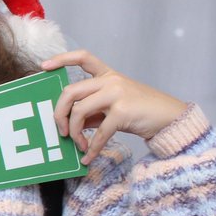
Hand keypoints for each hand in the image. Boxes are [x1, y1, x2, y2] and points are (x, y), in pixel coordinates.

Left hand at [42, 50, 187, 164]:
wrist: (172, 119)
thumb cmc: (140, 113)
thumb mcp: (113, 107)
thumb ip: (91, 111)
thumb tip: (68, 125)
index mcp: (108, 75)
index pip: (83, 58)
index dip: (62, 59)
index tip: (44, 66)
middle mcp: (111, 81)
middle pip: (70, 91)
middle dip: (59, 113)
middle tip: (61, 130)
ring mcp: (117, 94)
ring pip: (79, 111)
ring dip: (74, 133)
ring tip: (79, 145)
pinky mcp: (123, 111)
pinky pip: (99, 132)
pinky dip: (92, 148)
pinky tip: (88, 158)